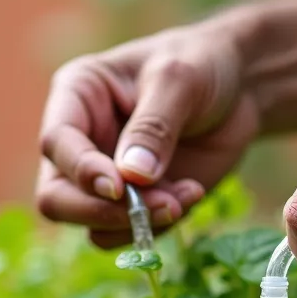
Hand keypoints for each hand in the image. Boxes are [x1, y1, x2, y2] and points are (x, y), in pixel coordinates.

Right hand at [36, 22, 260, 247]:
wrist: (240, 87)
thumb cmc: (202, 64)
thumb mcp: (180, 80)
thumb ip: (154, 127)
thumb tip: (132, 177)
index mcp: (76, 96)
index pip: (56, 143)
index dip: (82, 170)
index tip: (120, 187)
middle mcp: (80, 141)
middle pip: (57, 197)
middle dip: (103, 211)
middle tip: (158, 206)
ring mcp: (105, 177)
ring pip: (92, 223)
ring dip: (138, 223)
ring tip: (184, 198)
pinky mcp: (133, 202)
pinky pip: (128, 232)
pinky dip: (158, 226)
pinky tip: (191, 195)